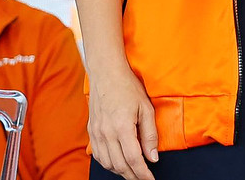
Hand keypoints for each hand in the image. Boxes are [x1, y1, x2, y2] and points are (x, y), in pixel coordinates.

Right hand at [87, 57, 158, 179]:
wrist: (106, 74)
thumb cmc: (128, 88)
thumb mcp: (146, 108)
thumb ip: (150, 134)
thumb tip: (153, 157)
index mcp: (122, 127)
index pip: (133, 159)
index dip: (143, 173)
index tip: (150, 179)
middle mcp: (106, 133)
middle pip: (120, 165)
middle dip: (133, 176)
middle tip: (144, 178)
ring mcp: (97, 133)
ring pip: (107, 163)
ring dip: (121, 171)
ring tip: (133, 172)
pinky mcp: (91, 131)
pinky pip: (98, 155)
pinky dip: (108, 163)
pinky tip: (117, 162)